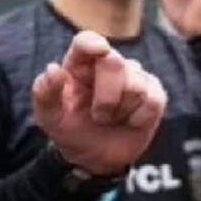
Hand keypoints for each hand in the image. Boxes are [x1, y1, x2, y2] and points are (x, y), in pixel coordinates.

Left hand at [32, 31, 165, 175]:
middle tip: (98, 115)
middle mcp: (110, 64)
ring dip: (119, 112)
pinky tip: (131, 121)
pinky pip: (152, 102)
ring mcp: (136, 77)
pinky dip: (138, 119)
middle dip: (104, 98)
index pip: (86, 42)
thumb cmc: (72, 130)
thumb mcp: (50, 119)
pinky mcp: (155, 94)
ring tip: (112, 118)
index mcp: (80, 64)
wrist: (96, 158)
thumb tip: (53, 69)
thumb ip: (45, 94)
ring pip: (134, 86)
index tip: (99, 51)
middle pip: (114, 63)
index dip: (93, 43)